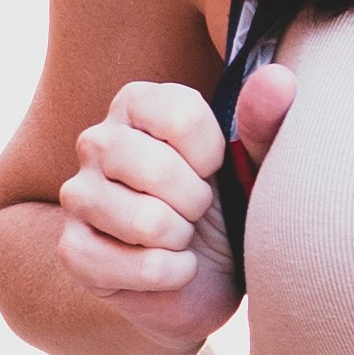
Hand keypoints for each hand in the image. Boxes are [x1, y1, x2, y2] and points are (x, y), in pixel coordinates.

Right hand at [55, 56, 295, 340]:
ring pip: (148, 221)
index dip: (213, 157)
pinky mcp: (74, 251)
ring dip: (182, 240)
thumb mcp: (255, 162)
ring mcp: (79, 196)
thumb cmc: (227, 204)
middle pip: (159, 169)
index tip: (212, 170)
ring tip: (180, 236)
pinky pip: (141, 267)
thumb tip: (278, 79)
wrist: (206, 275)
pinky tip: (170, 267)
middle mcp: (96, 141)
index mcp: (136, 104)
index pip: (182, 116)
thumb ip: (266, 121)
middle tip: (195, 211)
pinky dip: (173, 275)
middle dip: (197, 203)